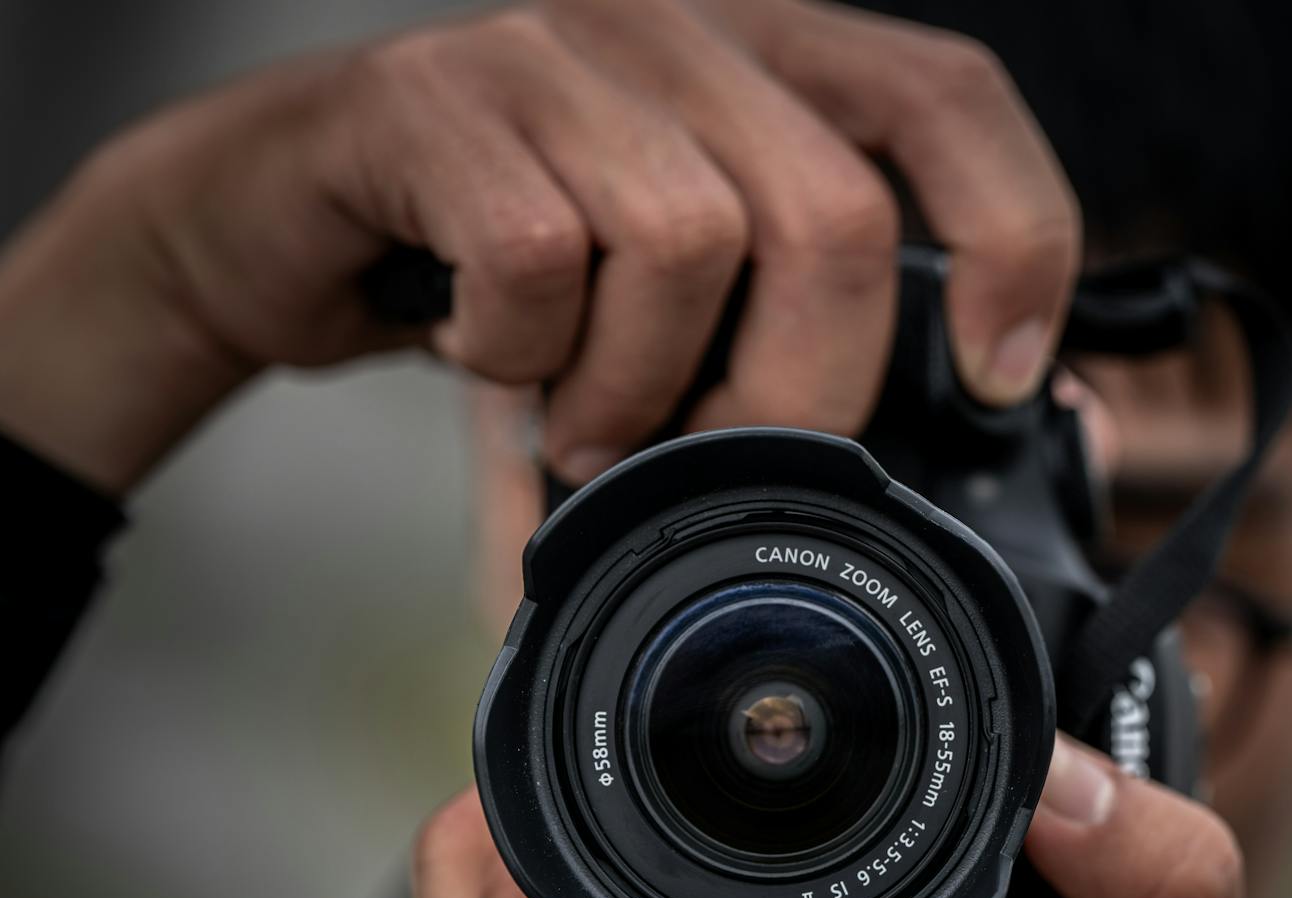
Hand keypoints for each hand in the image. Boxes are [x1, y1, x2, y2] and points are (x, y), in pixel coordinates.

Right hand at [0, 0, 1079, 494]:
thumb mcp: (684, 306)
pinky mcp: (434, 96)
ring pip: (685, 242)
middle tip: (712, 459)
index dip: (1010, 235)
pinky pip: (538, 258)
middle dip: (792, 394)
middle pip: (830, 214)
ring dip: (634, 390)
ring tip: (580, 418)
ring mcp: (552, 47)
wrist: (281, 221)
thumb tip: (1004, 426)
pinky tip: (487, 356)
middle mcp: (675, 24)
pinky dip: (519, 356)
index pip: (946, 98)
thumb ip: (810, 335)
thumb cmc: (508, 274)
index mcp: (764, 58)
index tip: (998, 375)